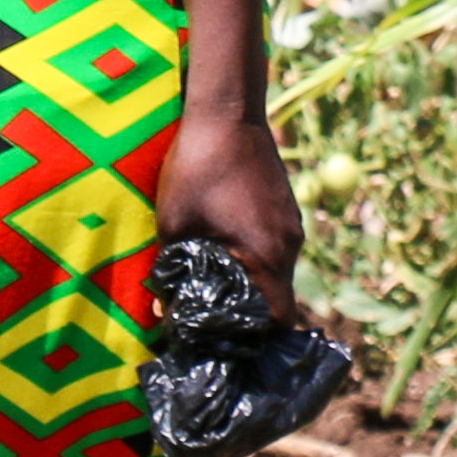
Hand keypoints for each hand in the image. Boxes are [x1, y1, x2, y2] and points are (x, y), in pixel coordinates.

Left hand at [154, 104, 306, 320]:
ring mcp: (291, 223)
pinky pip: (274, 246)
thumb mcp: (174, 224)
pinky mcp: (285, 206)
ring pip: (275, 271)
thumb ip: (172, 270)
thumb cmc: (197, 168)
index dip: (258, 337)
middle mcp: (289, 244)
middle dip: (249, 313)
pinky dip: (254, 256)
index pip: (280, 319)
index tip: (231, 344)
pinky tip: (225, 246)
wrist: (227, 112)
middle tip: (216, 322)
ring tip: (216, 284)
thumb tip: (164, 309)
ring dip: (250, 282)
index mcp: (268, 254)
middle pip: (278, 298)